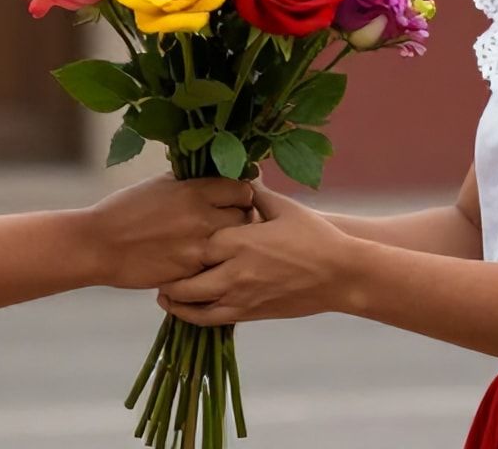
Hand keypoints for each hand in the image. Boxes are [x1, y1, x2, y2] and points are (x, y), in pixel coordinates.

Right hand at [85, 174, 253, 288]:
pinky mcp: (191, 273)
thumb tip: (218, 178)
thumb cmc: (125, 210)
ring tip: (216, 241)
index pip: (243, 188)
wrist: (99, 245)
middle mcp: (202, 217)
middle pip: (246, 215)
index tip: (233, 197)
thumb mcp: (159, 185)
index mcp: (194, 190)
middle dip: (241, 217)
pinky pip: (217, 265)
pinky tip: (199, 258)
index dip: (240, 193)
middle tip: (227, 220)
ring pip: (236, 243)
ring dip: (230, 241)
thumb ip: (191, 182)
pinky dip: (213, 262)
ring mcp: (199, 248)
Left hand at [157, 184, 356, 324]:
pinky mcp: (252, 313)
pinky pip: (214, 321)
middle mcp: (236, 271)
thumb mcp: (283, 207)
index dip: (180, 242)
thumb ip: (253, 193)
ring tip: (163, 295)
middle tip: (156, 270)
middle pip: (187, 279)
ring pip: (196, 306)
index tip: (166, 235)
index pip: (195, 242)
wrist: (341, 274)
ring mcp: (243, 296)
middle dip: (169, 278)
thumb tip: (236, 175)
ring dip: (176, 302)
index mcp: (240, 240)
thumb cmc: (314, 236)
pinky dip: (195, 318)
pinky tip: (187, 312)